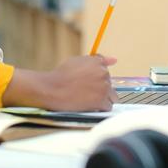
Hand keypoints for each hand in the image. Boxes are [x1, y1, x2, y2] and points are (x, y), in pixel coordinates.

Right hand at [2, 55, 117, 110]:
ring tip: (90, 99)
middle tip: (86, 91)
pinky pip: (108, 106)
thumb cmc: (62, 75)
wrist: (53, 89)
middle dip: (101, 87)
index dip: (98, 76)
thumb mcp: (77, 61)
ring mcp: (104, 88)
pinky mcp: (101, 101)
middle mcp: (103, 73)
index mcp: (98, 62)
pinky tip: (91, 106)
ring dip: (104, 98)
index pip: (106, 68)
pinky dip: (101, 107)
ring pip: (112, 96)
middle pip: (109, 83)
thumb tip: (114, 60)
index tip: (92, 81)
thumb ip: (96, 60)